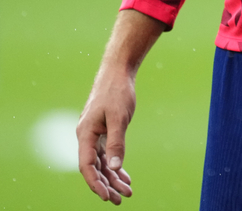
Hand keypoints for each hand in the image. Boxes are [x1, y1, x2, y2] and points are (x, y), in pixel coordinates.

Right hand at [77, 68, 135, 203]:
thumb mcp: (119, 118)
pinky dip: (115, 165)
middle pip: (94, 168)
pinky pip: (106, 153)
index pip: (87, 166)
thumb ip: (116, 143)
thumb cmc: (116, 92)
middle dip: (106, 185)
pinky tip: (124, 175)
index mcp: (86, 134)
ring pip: (101, 162)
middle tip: (120, 200)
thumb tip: (114, 169)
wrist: (117, 71)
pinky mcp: (103, 130)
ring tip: (127, 192)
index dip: (95, 184)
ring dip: (112, 177)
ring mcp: (94, 133)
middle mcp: (87, 136)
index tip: (107, 197)